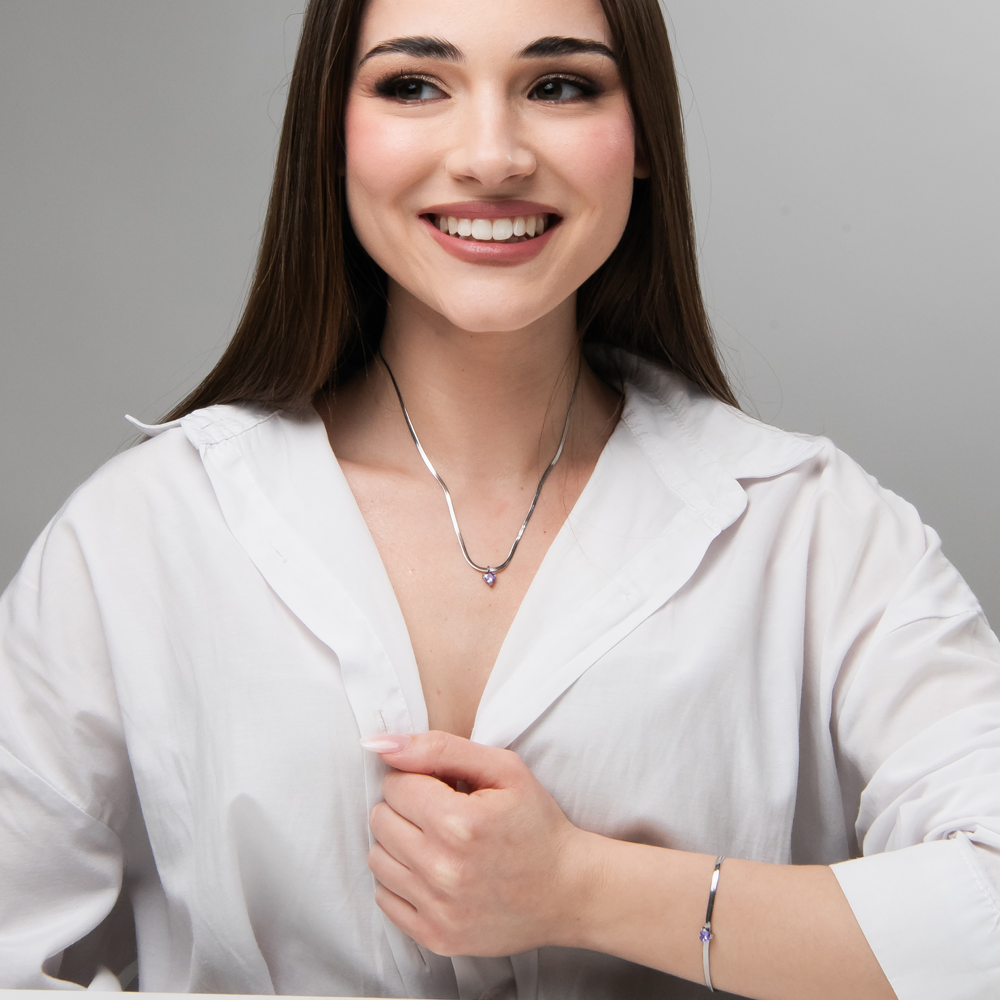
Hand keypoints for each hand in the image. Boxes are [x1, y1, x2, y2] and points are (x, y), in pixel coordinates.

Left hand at [362, 730, 594, 956]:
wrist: (569, 890)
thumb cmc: (536, 823)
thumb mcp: (504, 769)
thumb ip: (439, 748)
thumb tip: (379, 744)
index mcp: (459, 822)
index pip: (394, 785)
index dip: (417, 779)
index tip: (443, 788)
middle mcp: (443, 869)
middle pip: (380, 820)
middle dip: (406, 808)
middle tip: (440, 812)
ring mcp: (438, 909)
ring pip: (376, 858)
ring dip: (400, 843)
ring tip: (436, 841)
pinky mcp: (436, 937)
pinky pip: (384, 898)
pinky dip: (401, 880)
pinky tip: (432, 872)